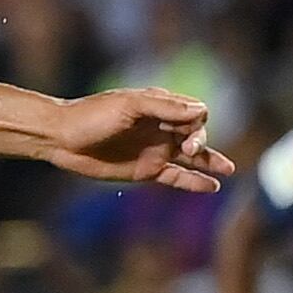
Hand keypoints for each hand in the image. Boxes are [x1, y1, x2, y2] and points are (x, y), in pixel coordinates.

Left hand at [41, 87, 236, 190]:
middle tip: (189, 149)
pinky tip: (212, 186)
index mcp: (158, 106)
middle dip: (200, 141)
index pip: (194, 112)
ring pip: (191, 157)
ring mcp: (155, 150)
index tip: (186, 130)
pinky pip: (177, 177)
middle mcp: (161, 127)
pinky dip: (194, 182)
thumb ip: (164, 107)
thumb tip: (200, 111)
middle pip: (196, 133)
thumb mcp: (128, 106)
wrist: (62, 138)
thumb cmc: (92, 116)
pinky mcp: (146, 171)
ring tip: (230, 170)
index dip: (197, 121)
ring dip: (210, 161)